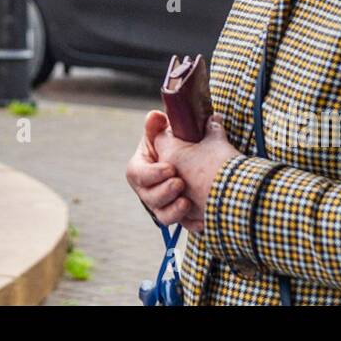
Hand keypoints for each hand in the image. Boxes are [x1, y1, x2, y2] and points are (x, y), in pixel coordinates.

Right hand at [126, 111, 194, 228]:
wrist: (189, 160)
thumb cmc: (171, 144)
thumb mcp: (162, 134)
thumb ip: (156, 126)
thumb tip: (155, 116)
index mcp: (141, 168)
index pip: (137, 174)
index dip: (152, 174)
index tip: (170, 168)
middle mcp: (148, 190)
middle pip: (148, 198)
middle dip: (164, 192)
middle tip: (180, 183)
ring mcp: (162, 205)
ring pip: (162, 216)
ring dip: (174, 211)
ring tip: (188, 202)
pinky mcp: (178, 215)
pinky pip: (183, 225)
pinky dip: (192, 224)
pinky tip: (202, 221)